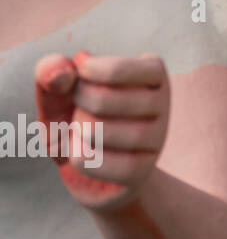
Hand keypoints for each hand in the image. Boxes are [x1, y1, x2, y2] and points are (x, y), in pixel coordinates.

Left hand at [34, 52, 169, 210]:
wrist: (87, 165)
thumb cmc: (75, 117)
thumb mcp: (57, 91)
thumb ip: (51, 70)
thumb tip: (61, 73)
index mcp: (151, 72)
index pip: (117, 69)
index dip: (86, 75)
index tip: (81, 78)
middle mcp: (163, 102)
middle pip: (103, 100)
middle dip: (76, 106)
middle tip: (80, 110)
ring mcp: (156, 138)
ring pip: (98, 132)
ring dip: (76, 134)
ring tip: (84, 134)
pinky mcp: (143, 169)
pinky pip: (94, 162)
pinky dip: (78, 158)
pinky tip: (87, 154)